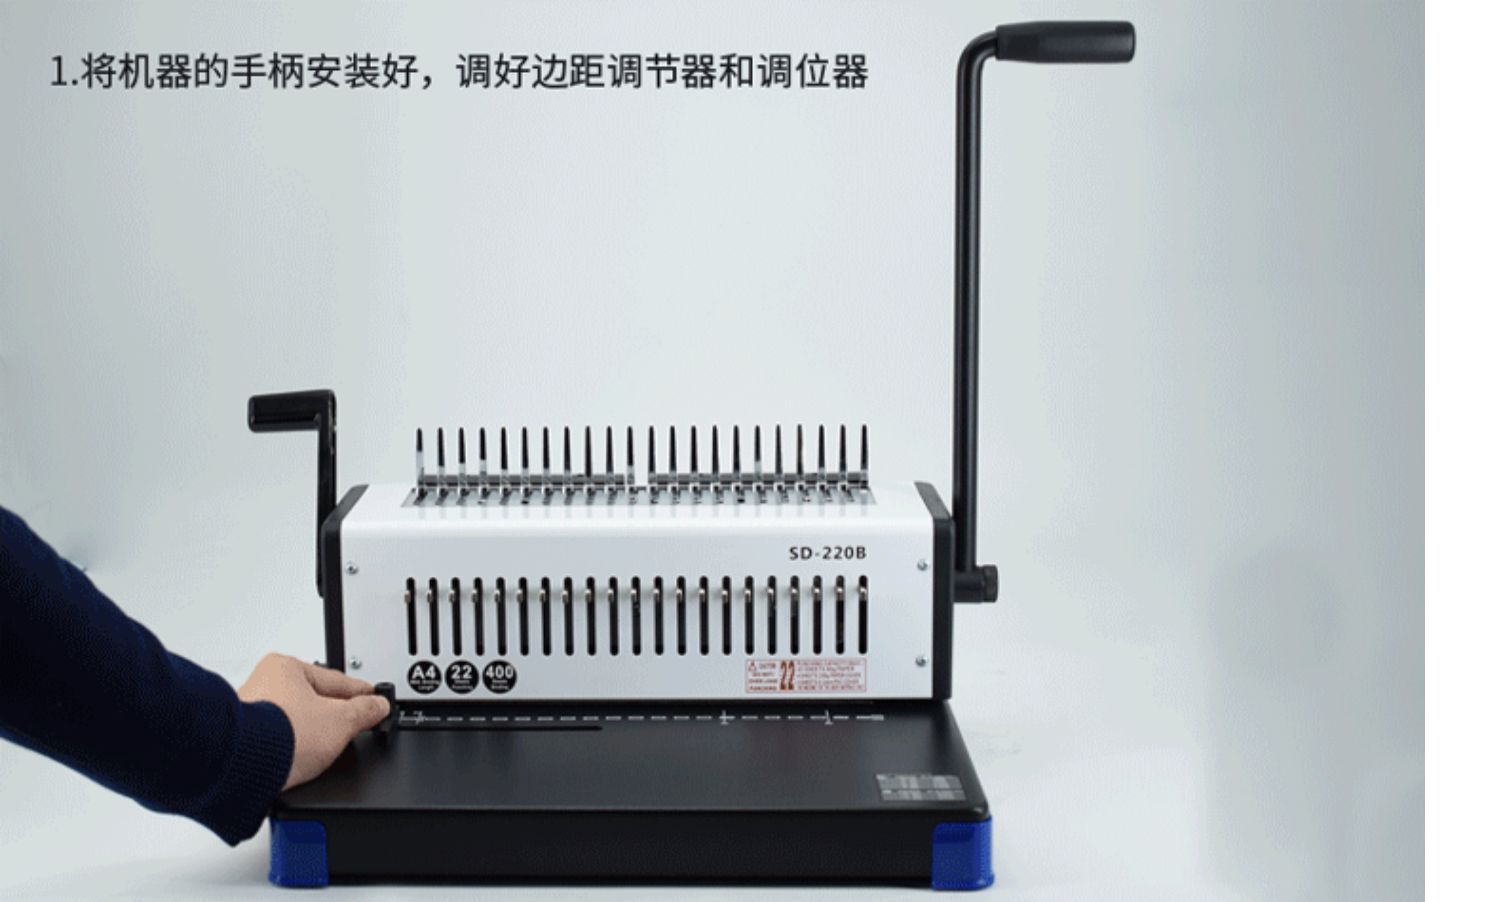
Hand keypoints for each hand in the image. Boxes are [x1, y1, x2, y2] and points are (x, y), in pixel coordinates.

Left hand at [237, 653, 389, 789]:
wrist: (244, 767)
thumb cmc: (280, 734)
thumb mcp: (340, 720)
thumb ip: (365, 710)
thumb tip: (378, 706)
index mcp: (285, 666)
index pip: (335, 680)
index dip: (360, 694)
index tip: (373, 701)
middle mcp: (261, 683)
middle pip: (312, 699)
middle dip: (332, 714)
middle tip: (353, 726)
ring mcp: (249, 712)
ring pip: (294, 720)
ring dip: (310, 732)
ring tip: (324, 747)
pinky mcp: (243, 739)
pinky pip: (277, 739)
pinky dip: (291, 746)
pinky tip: (300, 757)